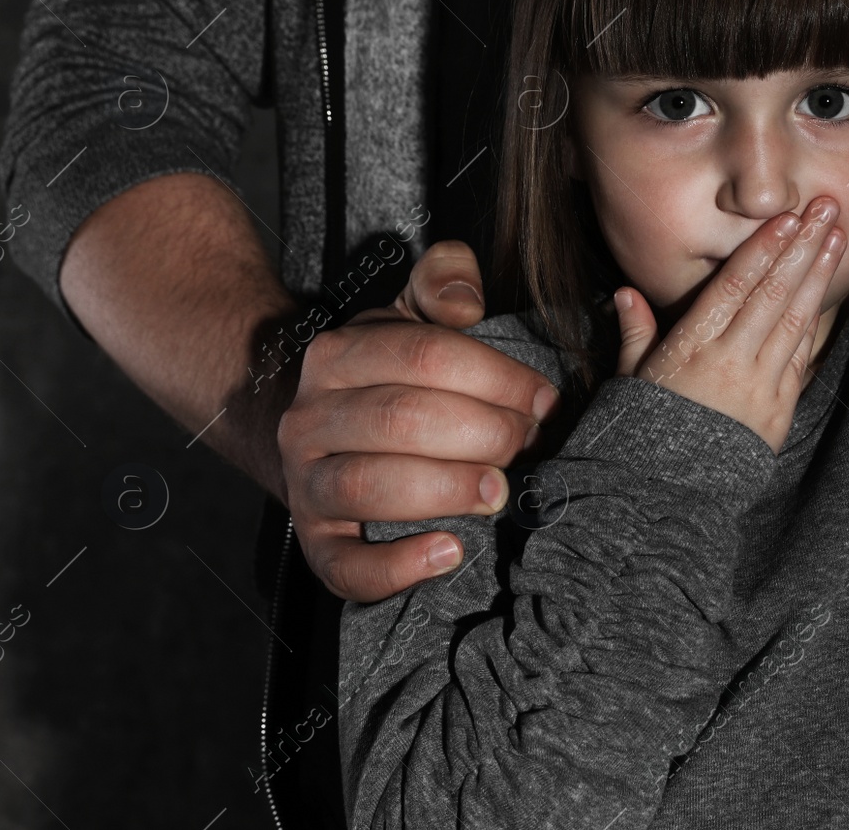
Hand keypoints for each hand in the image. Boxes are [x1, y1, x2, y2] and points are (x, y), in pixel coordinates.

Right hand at [277, 240, 560, 601]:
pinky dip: (397, 567)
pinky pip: (344, 565)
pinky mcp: (315, 542)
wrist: (319, 436)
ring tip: (498, 492)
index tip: (542, 398)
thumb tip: (466, 303)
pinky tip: (450, 551)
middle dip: (482, 432)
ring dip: (446, 489)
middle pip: (401, 419)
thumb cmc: (389, 378)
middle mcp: (310, 417)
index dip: (495, 376)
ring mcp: (306, 482)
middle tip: (526, 444)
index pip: (424, 355)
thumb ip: (443, 281)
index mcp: (339, 354)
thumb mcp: (411, 315)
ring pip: (368, 486)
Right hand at [613, 197, 845, 453]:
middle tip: (827, 208)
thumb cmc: (645, 428)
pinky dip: (816, 320)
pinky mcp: (780, 409)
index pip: (736, 287)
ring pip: (795, 319)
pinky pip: (801, 356)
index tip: (787, 218)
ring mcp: (760, 384)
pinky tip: (828, 291)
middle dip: (803, 247)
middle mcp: (731, 360)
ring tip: (838, 237)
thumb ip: (635, 331)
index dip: (764, 249)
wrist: (670, 492)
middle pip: (774, 293)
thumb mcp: (631, 377)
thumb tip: (624, 293)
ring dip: (819, 275)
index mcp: (693, 346)